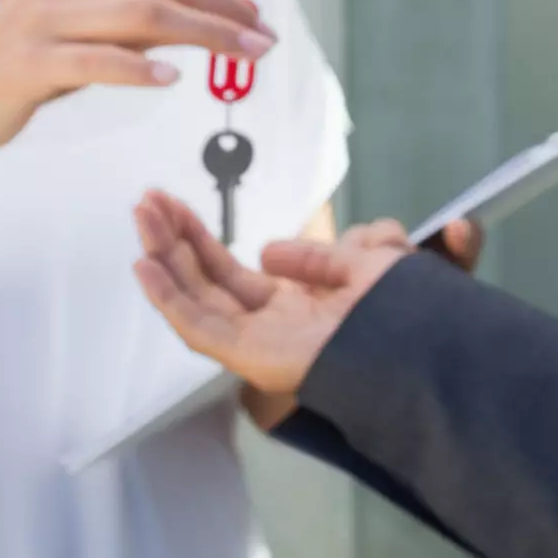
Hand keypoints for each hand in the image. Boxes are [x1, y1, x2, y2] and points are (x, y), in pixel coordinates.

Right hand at [0, 0, 273, 159]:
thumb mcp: (96, 25)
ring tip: (244, 60)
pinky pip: (95, 59)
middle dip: (226, 11)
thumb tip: (230, 12)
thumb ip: (150, 12)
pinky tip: (171, 78)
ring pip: (143, 15)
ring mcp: (44, 14)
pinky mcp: (29, 59)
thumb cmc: (40, 60)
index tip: (257, 19)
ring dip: (206, 36)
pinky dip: (138, 67)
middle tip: (266, 43)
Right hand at [133, 192, 407, 423]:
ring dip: (164, 258)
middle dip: (173, 239)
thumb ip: (314, 257)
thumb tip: (266, 252)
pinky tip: (146, 266)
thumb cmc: (402, 309)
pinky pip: (198, 328)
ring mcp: (254, 342)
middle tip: (146, 202)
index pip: (228, 272)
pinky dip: (168, 298)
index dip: (199, 239)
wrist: (416, 346)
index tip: (174, 204)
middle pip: (204, 280)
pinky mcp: (248, 356)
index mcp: (290, 306)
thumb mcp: (362, 263)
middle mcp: (266, 324)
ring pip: (194, 298)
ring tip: (141, 218)